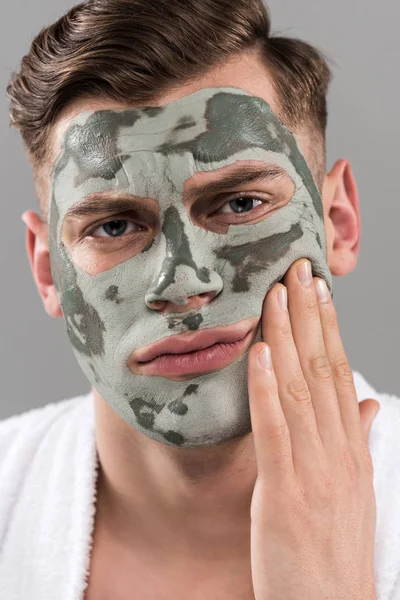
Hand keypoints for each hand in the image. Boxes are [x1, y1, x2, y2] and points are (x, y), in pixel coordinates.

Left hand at [248, 258, 379, 599]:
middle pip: (323, 369)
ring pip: (301, 388)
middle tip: (300, 268)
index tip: (317, 289)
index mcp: (349, 446)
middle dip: (310, 316)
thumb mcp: (351, 488)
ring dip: (289, 336)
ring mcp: (313, 470)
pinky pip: (275, 431)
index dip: (327, 327)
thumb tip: (365, 403)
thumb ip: (355, 440)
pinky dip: (267, 388)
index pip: (338, 372)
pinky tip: (259, 353)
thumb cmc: (333, 547)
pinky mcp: (285, 494)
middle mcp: (336, 450)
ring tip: (278, 293)